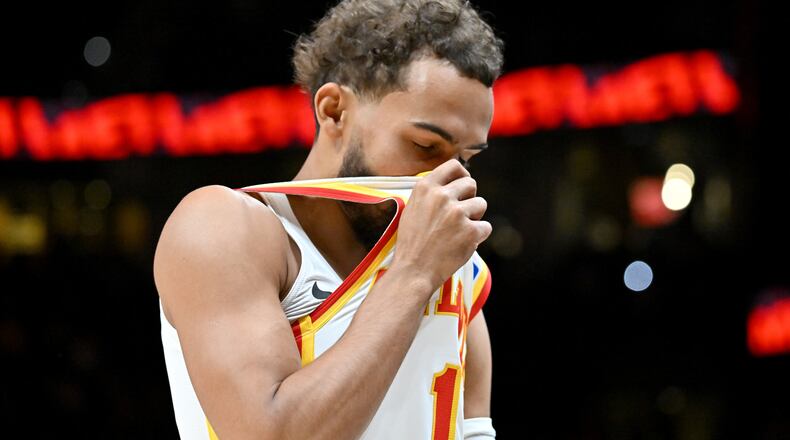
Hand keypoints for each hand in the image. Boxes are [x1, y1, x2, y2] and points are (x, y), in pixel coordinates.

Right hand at [391, 159, 491, 295]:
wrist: (413, 271)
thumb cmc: (413, 242)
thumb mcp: (413, 208)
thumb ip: (431, 193)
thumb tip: (454, 182)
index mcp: (425, 188)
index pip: (453, 166)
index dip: (462, 175)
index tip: (462, 186)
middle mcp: (441, 196)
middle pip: (471, 184)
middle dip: (469, 198)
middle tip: (460, 215)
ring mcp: (457, 213)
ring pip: (481, 204)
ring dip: (474, 217)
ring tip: (458, 231)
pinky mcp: (470, 231)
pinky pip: (486, 227)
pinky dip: (478, 236)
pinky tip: (463, 244)